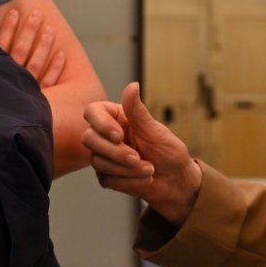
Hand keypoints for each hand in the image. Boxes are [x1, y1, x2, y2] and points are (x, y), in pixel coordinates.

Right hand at [0, 8, 65, 86]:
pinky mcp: (37, 100)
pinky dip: (55, 68)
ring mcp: (24, 90)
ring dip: (44, 45)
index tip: (14, 12)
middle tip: (37, 14)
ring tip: (50, 29)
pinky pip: (49, 81)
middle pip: (20, 50)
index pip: (0, 45)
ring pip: (36, 64)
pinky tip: (61, 55)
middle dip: (29, 30)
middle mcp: (10, 79)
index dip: (7, 28)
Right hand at [82, 82, 202, 224]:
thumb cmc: (168, 151)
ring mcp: (104, 156)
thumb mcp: (154, 130)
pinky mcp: (106, 176)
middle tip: (138, 158)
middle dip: (116, 152)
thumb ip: (137, 110)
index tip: (119, 136)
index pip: (92, 112)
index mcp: (116, 117)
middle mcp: (106, 135)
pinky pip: (105, 179)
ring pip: (97, 161)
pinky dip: (128, 181)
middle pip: (90, 139)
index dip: (101, 124)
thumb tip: (132, 85)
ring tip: (150, 169)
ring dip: (126, 169)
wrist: (175, 180)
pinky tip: (145, 179)